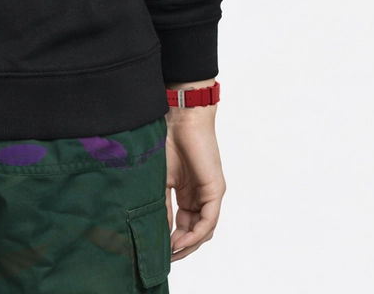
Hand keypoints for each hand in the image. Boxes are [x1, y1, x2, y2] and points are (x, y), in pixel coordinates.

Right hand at [164, 82, 225, 260]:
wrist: (179, 115)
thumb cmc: (166, 138)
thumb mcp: (159, 178)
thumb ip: (160, 204)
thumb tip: (158, 230)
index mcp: (186, 192)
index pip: (183, 224)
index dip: (171, 239)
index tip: (158, 250)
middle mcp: (200, 196)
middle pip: (195, 232)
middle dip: (181, 247)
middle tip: (165, 257)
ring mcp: (209, 194)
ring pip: (204, 230)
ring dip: (188, 244)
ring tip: (171, 251)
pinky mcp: (216, 190)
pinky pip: (209, 220)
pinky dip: (196, 234)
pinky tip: (181, 240)